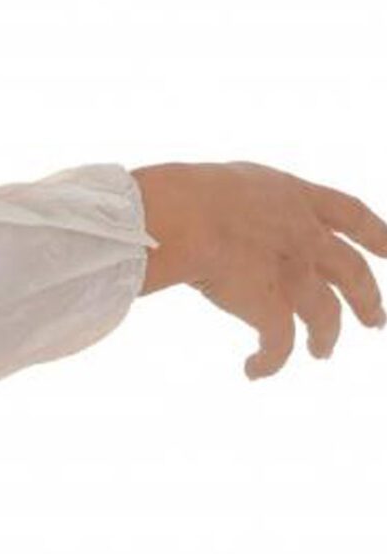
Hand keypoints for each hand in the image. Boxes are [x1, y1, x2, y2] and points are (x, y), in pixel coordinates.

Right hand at [131, 162, 386, 378]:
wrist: (186, 218)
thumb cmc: (190, 192)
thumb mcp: (232, 182)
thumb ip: (249, 203)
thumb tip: (232, 220)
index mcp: (295, 198)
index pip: (350, 213)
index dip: (375, 233)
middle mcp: (305, 237)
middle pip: (352, 272)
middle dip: (367, 298)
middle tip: (376, 320)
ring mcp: (294, 275)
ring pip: (326, 315)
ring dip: (326, 337)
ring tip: (323, 352)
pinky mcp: (271, 310)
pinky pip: (278, 346)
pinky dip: (269, 362)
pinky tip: (255, 371)